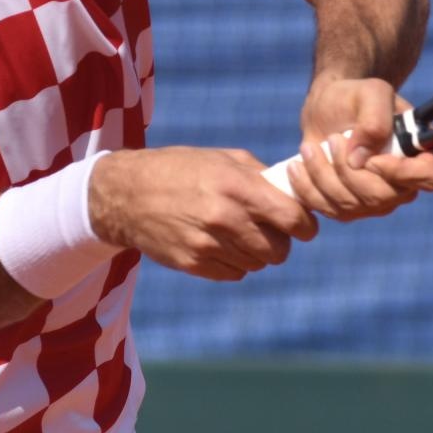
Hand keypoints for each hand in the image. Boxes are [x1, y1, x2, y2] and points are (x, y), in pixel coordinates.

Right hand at [88, 147, 317, 280]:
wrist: (127, 194)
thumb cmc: (180, 169)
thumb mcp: (222, 158)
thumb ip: (260, 176)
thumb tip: (292, 194)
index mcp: (236, 186)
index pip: (292, 218)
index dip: (305, 226)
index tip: (304, 226)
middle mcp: (224, 217)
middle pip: (278, 250)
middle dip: (282, 243)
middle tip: (272, 232)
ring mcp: (207, 244)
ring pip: (257, 264)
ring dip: (257, 254)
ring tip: (242, 235)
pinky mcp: (192, 263)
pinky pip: (233, 274)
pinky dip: (235, 264)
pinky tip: (222, 245)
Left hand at [289, 77, 432, 220]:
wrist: (330, 108)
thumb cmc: (356, 96)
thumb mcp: (370, 93)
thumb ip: (375, 120)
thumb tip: (360, 160)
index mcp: (422, 152)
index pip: (430, 176)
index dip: (403, 174)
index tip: (373, 159)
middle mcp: (405, 183)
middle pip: (382, 197)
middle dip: (347, 171)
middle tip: (332, 139)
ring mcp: (378, 200)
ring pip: (352, 205)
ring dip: (323, 175)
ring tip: (309, 148)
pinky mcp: (350, 208)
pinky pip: (329, 210)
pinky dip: (308, 188)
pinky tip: (297, 166)